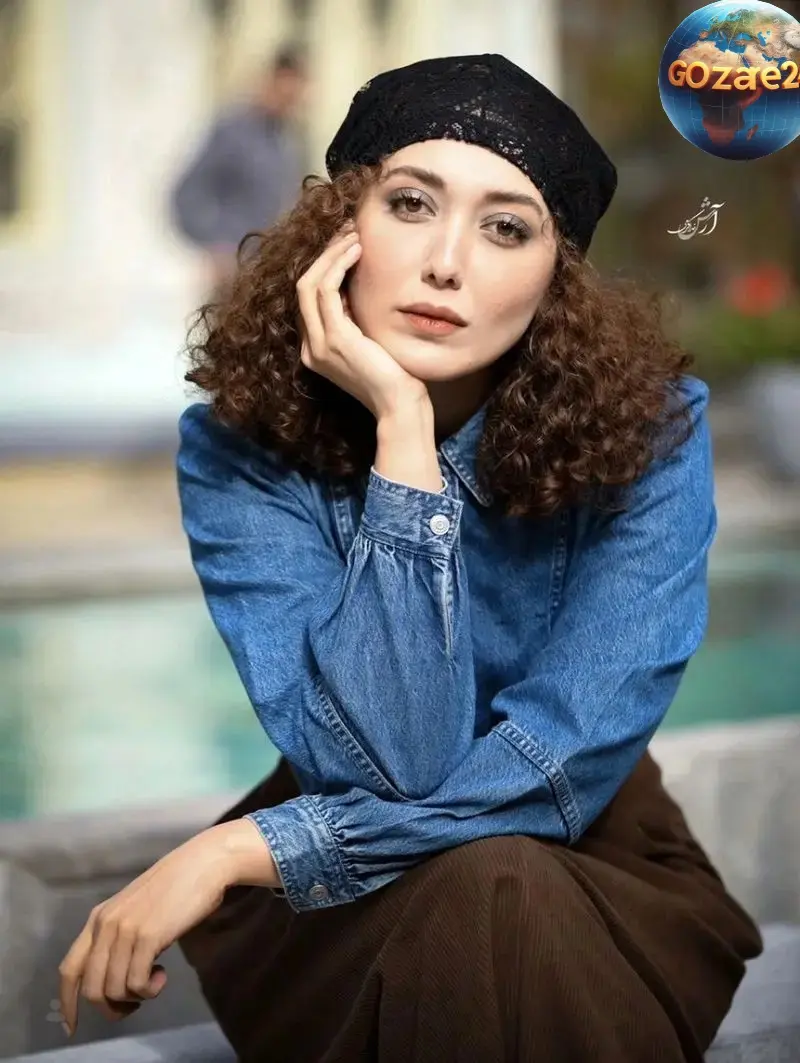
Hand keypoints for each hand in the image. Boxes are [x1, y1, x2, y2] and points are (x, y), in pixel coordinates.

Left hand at [57, 820, 272, 1035]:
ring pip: (114, 989)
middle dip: (111, 1008)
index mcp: (98, 918)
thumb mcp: (135, 910)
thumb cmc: (176, 886)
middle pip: (91, 988)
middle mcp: (104, 925)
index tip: (72, 1026)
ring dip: (135, 997)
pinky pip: (136, 983)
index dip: (67, 1002)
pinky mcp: (147, 936)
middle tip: (134, 1005)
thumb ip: (119, 935)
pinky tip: (163, 974)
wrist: (203, 863)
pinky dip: (150, 990)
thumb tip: (115, 976)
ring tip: (155, 982)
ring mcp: (125, 930)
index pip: (69, 969)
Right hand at [296, 228, 429, 420]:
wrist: (399, 405)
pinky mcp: (336, 339)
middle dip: (324, 254)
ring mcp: (320, 344)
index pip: (309, 299)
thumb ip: (355, 320)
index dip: (324, 267)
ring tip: (354, 236)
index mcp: (316, 350)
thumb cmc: (395, 377)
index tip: (345, 245)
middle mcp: (311, 348)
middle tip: (347, 231)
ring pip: (310, 283)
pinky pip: (326, 289)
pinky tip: (356, 252)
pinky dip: (338, 265)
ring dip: (331, 254)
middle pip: (304, 286)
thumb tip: (355, 287)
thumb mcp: (369, 343)